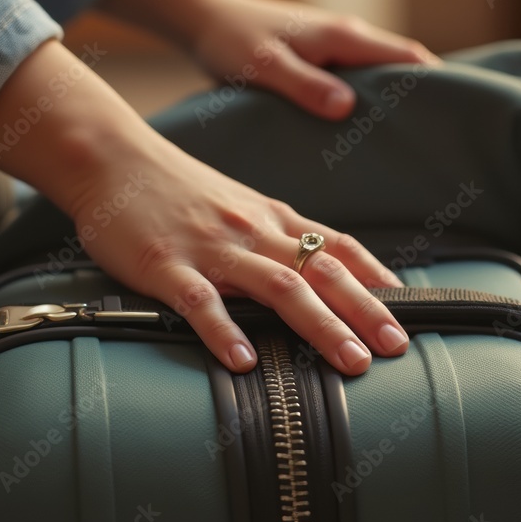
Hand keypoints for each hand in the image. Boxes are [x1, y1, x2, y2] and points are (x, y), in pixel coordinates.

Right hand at [0, 41, 409, 375]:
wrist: (113, 159)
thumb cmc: (177, 188)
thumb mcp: (239, 205)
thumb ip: (277, 234)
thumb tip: (319, 266)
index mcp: (270, 218)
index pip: (335, 247)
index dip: (374, 279)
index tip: (407, 309)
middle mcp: (252, 232)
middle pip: (320, 271)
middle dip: (364, 311)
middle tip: (396, 348)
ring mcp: (211, 249)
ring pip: (278, 287)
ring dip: (320, 326)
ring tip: (350, 362)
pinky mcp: (167, 265)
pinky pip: (201, 302)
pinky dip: (225, 332)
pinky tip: (244, 362)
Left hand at [193, 0, 439, 119]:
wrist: (204, 19)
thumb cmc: (231, 40)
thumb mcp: (265, 67)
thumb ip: (305, 86)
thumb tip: (347, 108)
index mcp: (342, 36)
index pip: (407, 56)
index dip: (433, 83)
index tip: (449, 117)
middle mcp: (345, 37)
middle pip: (398, 68)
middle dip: (416, 99)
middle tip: (427, 142)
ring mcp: (333, 48)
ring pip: (375, 76)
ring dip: (388, 103)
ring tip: (398, 145)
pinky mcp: (317, 60)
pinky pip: (353, 81)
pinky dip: (363, 102)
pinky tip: (358, 134)